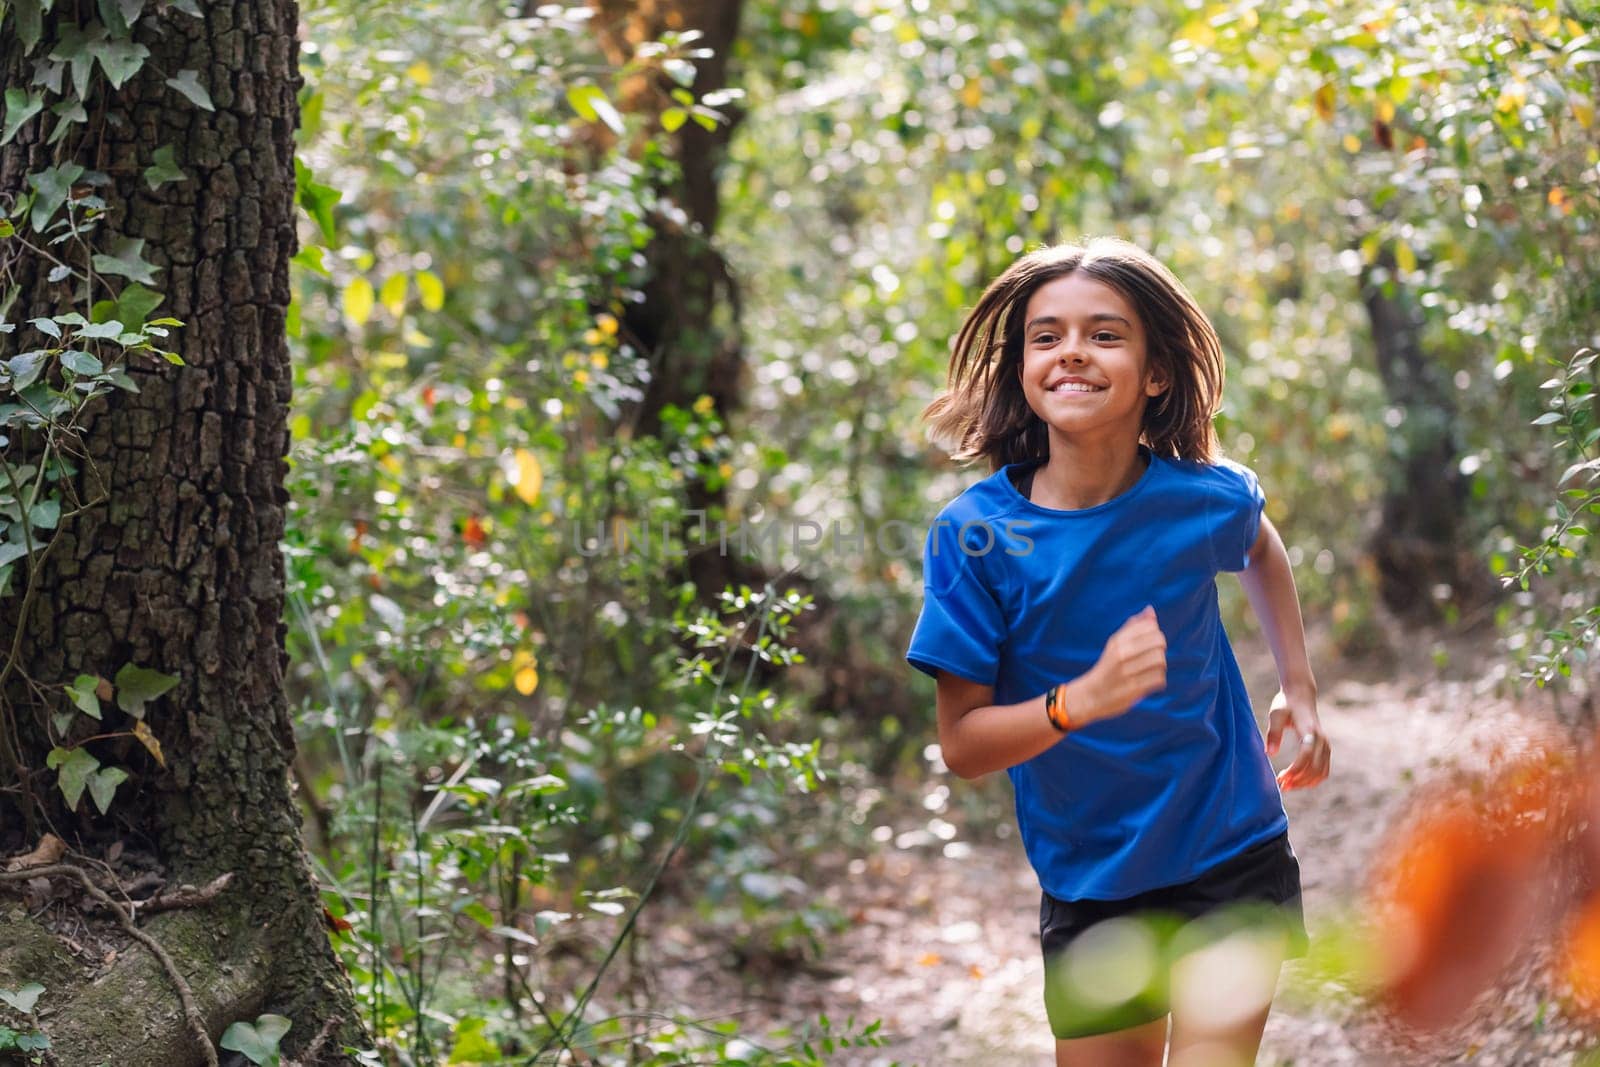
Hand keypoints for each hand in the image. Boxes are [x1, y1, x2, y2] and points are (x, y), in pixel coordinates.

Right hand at [1082, 606, 1166, 723]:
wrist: (1091, 695)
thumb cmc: (1108, 666)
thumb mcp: (1115, 644)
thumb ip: (1133, 626)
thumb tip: (1150, 609)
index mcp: (1117, 640)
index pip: (1150, 627)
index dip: (1155, 634)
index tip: (1149, 642)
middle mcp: (1121, 654)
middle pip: (1159, 642)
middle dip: (1161, 649)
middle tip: (1153, 656)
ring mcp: (1127, 672)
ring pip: (1160, 661)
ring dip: (1160, 666)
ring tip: (1153, 669)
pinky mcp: (1133, 689)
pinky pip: (1158, 679)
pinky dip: (1158, 680)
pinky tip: (1150, 681)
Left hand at [1266, 689, 1329, 790]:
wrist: (1301, 695)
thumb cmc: (1286, 704)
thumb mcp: (1276, 714)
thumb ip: (1274, 733)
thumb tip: (1270, 754)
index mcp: (1310, 731)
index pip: (1306, 756)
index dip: (1294, 770)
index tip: (1280, 779)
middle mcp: (1321, 740)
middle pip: (1315, 768)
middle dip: (1298, 780)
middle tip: (1281, 786)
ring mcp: (1325, 745)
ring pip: (1321, 772)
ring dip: (1305, 783)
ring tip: (1287, 786)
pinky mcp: (1325, 749)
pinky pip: (1323, 770)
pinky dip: (1313, 779)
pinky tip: (1297, 782)